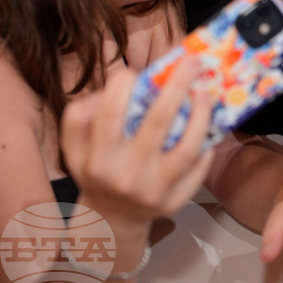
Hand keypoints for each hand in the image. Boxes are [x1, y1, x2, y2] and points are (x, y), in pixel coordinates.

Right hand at [61, 58, 214, 222]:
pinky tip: (207, 124)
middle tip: (192, 62)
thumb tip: (100, 94)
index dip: (122, 87)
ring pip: (187, 148)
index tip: (133, 71)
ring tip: (205, 93)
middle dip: (177, 86)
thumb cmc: (98, 172)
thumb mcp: (75, 149)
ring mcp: (154, 191)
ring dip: (201, 115)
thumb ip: (77, 119)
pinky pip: (198, 168)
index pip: (109, 116)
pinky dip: (206, 144)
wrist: (111, 220)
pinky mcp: (175, 202)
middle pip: (157, 122)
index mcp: (98, 160)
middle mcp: (126, 176)